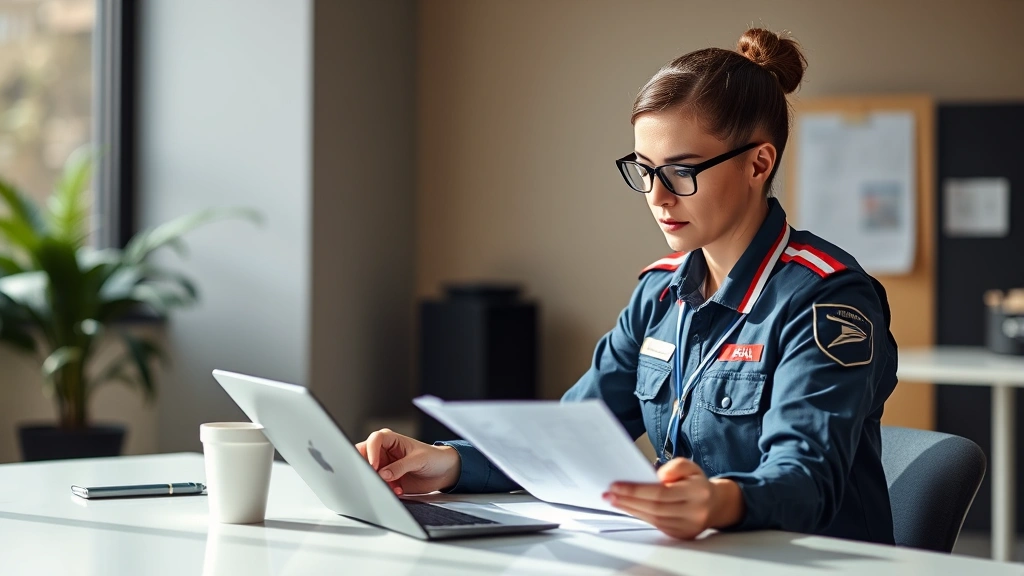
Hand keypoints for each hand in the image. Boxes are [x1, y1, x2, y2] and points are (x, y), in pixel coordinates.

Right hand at [355, 428, 461, 495]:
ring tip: (392, 486)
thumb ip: (400, 467)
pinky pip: (378, 484)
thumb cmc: (433, 457)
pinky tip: (398, 490)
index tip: (374, 465)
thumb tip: (383, 474)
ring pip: (369, 472)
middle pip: (365, 454)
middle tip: (374, 477)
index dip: (371, 451)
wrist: (443, 472)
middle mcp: (385, 451)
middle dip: (367, 467)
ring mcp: (385, 465)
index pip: (375, 440)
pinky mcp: (388, 479)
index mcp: (392, 439)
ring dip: (378, 481)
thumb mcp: (418, 460)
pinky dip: (385, 488)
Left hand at [603, 457, 743, 539]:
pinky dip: (639, 515)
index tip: (616, 485)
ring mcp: (688, 527)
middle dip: (628, 500)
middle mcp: (694, 512)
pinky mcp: (681, 535)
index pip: (661, 493)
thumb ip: (675, 466)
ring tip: (613, 500)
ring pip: (653, 519)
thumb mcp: (689, 466)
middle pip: (655, 508)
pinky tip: (628, 507)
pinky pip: (656, 525)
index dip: (636, 490)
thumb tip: (658, 476)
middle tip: (609, 493)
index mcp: (697, 492)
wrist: (714, 505)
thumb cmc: (696, 483)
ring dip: (630, 509)